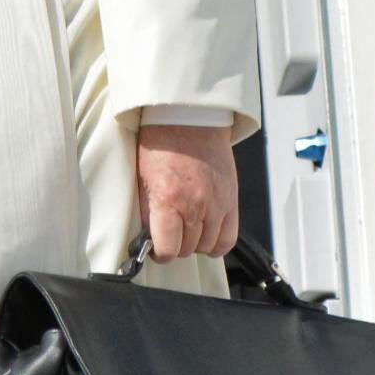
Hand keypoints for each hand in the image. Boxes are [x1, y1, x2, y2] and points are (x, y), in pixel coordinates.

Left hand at [134, 121, 241, 261]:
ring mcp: (217, 205)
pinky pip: (228, 238)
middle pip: (188, 250)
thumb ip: (147, 212)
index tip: (156, 249)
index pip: (168, 249)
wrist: (189, 120)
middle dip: (176, 246)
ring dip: (196, 243)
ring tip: (187, 229)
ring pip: (208, 246)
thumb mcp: (142, 178)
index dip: (160, 254)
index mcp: (168, 200)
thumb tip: (148, 238)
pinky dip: (216, 243)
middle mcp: (195, 206)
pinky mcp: (231, 201)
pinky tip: (206, 235)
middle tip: (169, 234)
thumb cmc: (161, 145)